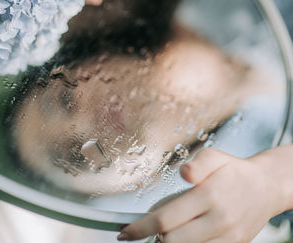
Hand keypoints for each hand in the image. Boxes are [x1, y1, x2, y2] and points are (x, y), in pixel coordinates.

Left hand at [117, 148, 285, 242]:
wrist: (267, 188)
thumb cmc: (233, 170)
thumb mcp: (214, 157)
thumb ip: (197, 164)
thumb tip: (184, 173)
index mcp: (209, 195)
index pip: (165, 219)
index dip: (140, 228)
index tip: (125, 233)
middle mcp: (219, 219)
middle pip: (172, 241)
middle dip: (154, 236)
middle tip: (151, 226)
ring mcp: (228, 237)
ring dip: (171, 242)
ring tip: (170, 229)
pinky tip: (187, 234)